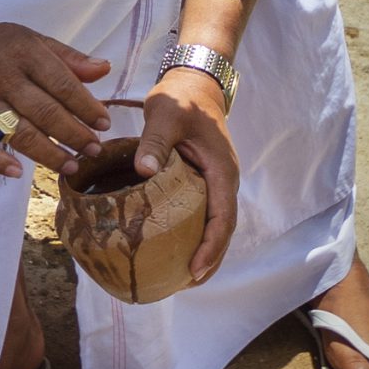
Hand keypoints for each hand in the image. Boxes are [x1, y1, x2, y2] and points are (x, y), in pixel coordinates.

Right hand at [0, 0, 111, 178]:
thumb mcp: (33, 40)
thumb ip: (69, 58)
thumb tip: (104, 69)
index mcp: (24, 53)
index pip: (62, 84)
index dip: (86, 107)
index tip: (104, 124)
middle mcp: (1, 76)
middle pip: (44, 112)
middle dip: (74, 135)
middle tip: (94, 150)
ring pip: (18, 132)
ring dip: (47, 154)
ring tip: (70, 166)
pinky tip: (17, 173)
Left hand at [131, 68, 241, 284]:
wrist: (195, 84)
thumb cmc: (181, 98)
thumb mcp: (165, 115)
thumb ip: (155, 141)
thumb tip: (143, 170)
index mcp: (220, 170)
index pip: (223, 216)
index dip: (212, 245)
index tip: (195, 268)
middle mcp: (223, 180)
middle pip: (224, 228)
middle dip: (211, 258)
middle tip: (188, 284)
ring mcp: (216, 181)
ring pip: (217, 223)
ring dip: (206, 250)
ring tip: (185, 278)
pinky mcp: (205, 181)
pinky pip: (206, 213)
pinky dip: (198, 234)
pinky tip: (178, 248)